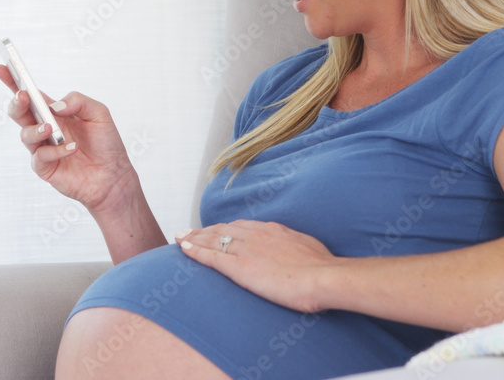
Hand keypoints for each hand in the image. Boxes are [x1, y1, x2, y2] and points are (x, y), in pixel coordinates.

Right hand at [0, 64, 138, 214]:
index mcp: (54, 112)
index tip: (0, 67)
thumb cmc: (106, 143)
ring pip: (25, 135)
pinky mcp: (45, 168)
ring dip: (36, 129)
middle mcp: (45, 128)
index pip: (30, 94)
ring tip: (51, 128)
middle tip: (23, 96)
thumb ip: (78, 101)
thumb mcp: (98, 113)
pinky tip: (71, 149)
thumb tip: (55, 105)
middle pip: (19, 113)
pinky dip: (55, 151)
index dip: (12, 80)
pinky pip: (39, 157)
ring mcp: (43, 148)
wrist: (113, 175)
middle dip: (17, 102)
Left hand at [176, 220, 338, 312]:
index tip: (217, 230)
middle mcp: (256, 235)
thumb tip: (298, 254)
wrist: (322, 276)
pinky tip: (184, 248)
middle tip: (189, 230)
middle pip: (223, 230)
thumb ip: (296, 249)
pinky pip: (211, 256)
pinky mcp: (238, 267)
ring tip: (180, 237)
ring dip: (194, 237)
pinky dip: (195, 250)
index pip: (242, 227)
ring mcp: (246, 249)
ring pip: (213, 240)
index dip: (226, 229)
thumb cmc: (322, 268)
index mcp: (273, 230)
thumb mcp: (309, 249)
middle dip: (205, 230)